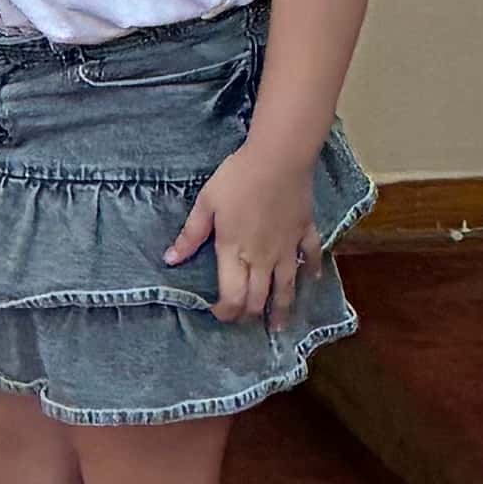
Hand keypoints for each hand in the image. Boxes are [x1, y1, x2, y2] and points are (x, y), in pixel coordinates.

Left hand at [169, 139, 323, 325]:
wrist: (279, 158)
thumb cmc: (238, 178)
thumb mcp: (206, 204)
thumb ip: (191, 235)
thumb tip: (170, 260)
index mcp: (235, 252)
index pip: (232, 297)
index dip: (226, 312)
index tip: (218, 314)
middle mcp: (263, 258)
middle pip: (259, 298)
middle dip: (250, 315)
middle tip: (245, 320)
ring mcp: (287, 248)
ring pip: (287, 287)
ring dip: (283, 309)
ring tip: (279, 326)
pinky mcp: (305, 232)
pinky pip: (312, 256)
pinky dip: (311, 270)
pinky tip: (311, 279)